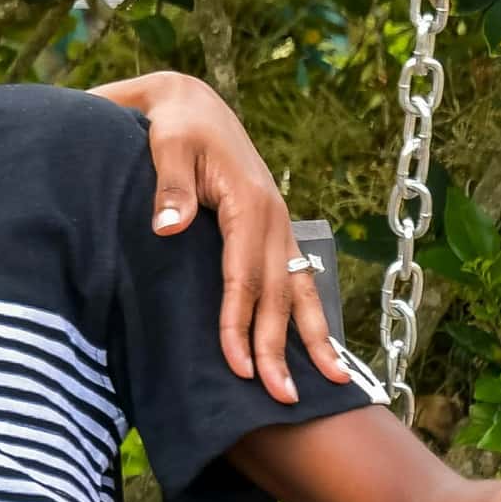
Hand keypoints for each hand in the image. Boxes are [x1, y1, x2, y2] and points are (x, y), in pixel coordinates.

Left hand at [95, 70, 349, 402]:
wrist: (191, 102)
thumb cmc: (175, 126)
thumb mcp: (166, 146)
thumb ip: (169, 187)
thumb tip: (167, 227)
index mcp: (249, 203)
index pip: (244, 276)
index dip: (239, 323)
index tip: (236, 366)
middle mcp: (273, 220)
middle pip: (277, 295)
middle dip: (281, 348)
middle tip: (284, 399)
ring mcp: (279, 226)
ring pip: (299, 290)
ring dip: (313, 338)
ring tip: (334, 382)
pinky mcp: (274, 231)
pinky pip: (297, 279)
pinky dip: (310, 314)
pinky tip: (322, 345)